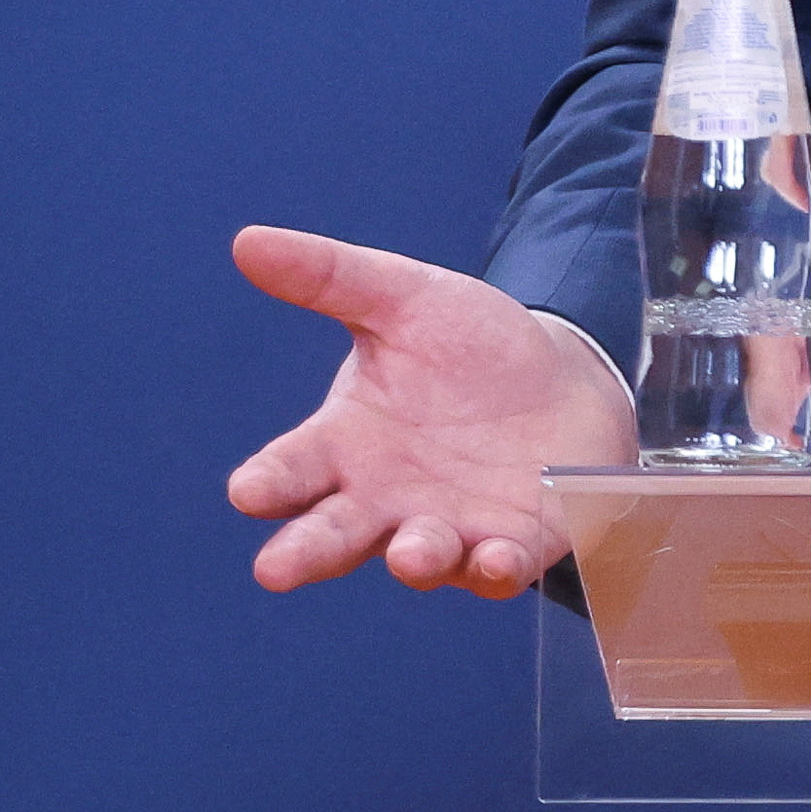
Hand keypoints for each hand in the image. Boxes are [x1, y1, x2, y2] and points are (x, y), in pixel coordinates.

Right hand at [225, 225, 635, 597]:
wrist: (563, 374)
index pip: (292, 470)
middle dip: (306, 552)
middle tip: (275, 569)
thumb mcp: (405, 299)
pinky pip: (499, 567)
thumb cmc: (467, 347)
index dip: (268, 482)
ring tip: (409, 551)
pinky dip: (497, 569)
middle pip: (333, 535)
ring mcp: (447, 528)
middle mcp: (385, 499)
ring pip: (419, 557)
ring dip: (413, 558)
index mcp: (345, 445)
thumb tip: (247, 242)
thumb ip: (331, 277)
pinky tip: (497, 560)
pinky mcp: (513, 542)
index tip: (248, 490)